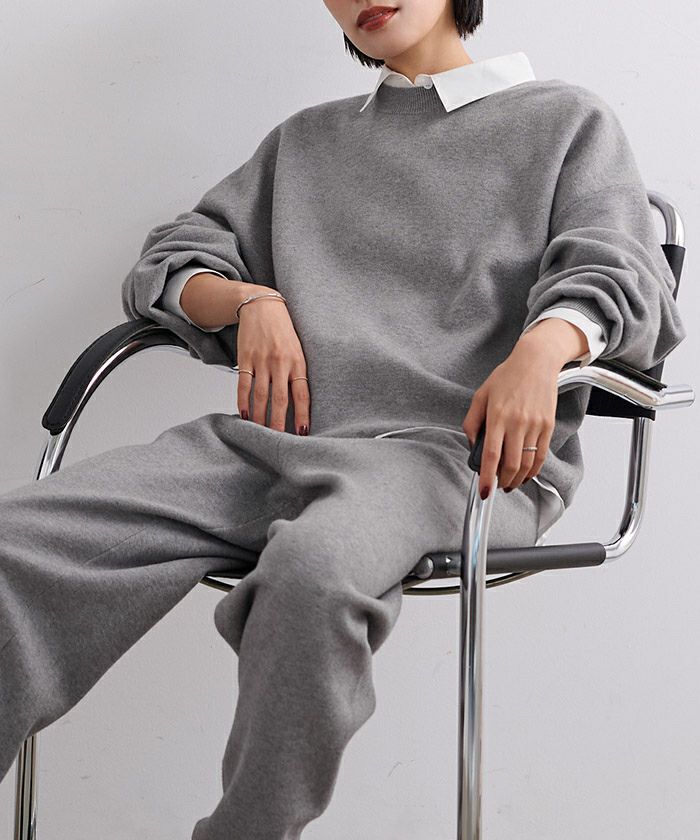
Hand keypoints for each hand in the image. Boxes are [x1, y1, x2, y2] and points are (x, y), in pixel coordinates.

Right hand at [236, 293, 310, 434]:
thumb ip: (297, 374)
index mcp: (298, 362)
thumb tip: (299, 405)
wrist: (262, 306)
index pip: (302, 394)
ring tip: (260, 432)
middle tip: (278, 441)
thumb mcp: (297, 350)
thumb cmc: (283, 331)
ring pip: (261, 395)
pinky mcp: (246, 358)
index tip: (303, 433)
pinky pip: (243, 384)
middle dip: (280, 423)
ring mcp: (262, 360)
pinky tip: (244, 415)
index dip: (303, 415)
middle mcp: (281, 363)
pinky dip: (243, 401)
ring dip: (260, 417)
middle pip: (281, 399)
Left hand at [462, 343, 560, 498]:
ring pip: (527, 463)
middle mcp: (517, 422)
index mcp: (497, 416)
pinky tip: (526, 474)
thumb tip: (471, 445)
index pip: (491, 454)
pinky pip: (541, 455)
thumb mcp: (480, 395)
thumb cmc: (507, 377)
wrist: (536, 361)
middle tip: (497, 486)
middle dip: (503, 481)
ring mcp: (535, 425)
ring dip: (518, 479)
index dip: (487, 477)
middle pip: (511, 464)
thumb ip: (471, 422)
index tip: (484, 492)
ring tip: (510, 483)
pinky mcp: (548, 425)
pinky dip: (534, 470)